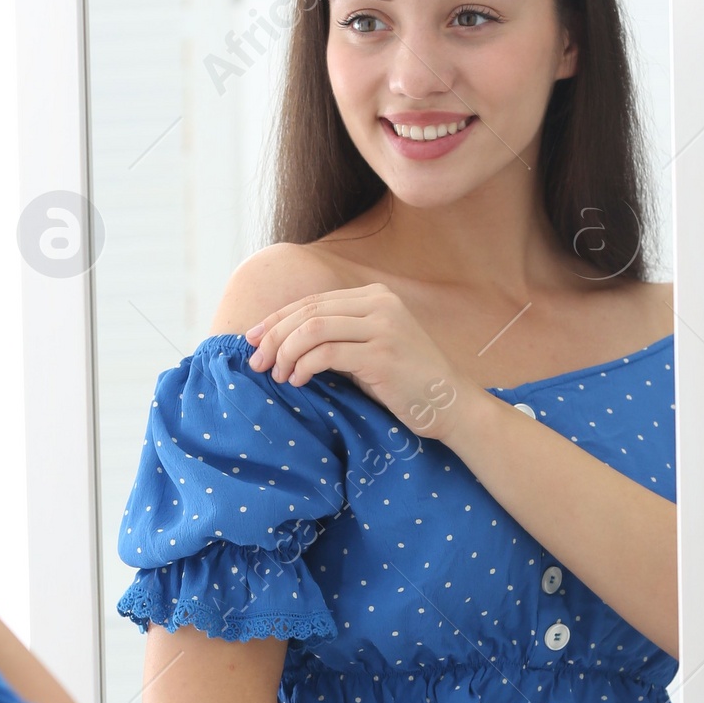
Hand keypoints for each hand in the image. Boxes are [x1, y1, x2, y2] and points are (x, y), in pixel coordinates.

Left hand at [244, 282, 472, 439]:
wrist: (451, 405)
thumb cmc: (406, 384)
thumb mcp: (369, 350)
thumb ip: (337, 338)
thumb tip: (282, 341)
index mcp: (375, 297)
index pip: (313, 302)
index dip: (277, 319)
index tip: (252, 340)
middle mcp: (380, 304)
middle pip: (308, 311)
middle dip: (274, 336)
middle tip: (256, 362)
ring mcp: (383, 327)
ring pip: (313, 328)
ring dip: (286, 353)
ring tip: (278, 375)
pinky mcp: (382, 354)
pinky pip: (327, 354)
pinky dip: (304, 366)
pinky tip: (299, 381)